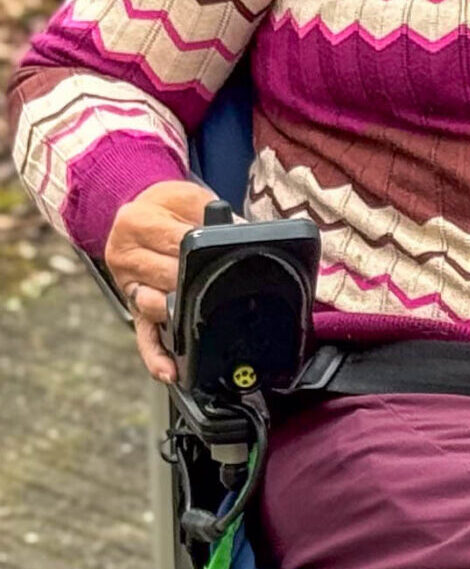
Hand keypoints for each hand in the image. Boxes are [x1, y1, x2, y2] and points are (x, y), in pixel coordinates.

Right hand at [105, 179, 217, 383]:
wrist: (139, 209)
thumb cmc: (169, 205)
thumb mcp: (190, 197)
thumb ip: (214, 215)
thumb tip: (245, 235)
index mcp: (137, 222)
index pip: (175, 243)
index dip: (202, 254)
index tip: (226, 262)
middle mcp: (125, 255)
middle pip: (166, 277)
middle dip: (196, 283)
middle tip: (224, 289)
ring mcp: (128, 285)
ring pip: (154, 307)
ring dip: (179, 316)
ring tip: (201, 325)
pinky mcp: (134, 306)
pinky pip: (144, 335)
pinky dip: (156, 356)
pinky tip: (169, 371)